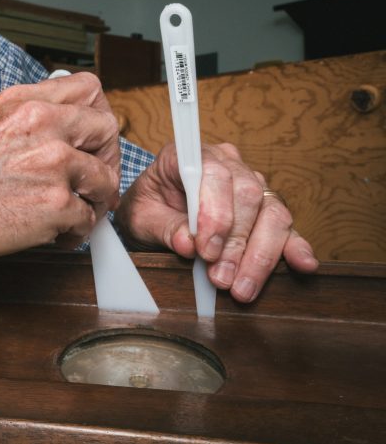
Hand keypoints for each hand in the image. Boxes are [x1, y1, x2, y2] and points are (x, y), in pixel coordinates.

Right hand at [0, 72, 121, 260]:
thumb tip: (60, 128)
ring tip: (70, 214)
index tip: (92, 139)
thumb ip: (26, 121)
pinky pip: (88, 220)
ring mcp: (52, 164)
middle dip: (107, 160)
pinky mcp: (54, 204)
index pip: (90, 89)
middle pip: (108, 130)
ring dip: (93, 202)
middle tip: (92, 182)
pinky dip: (75, 233)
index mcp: (24, 102)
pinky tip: (53, 233)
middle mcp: (42, 125)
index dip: (97, 117)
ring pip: (105, 180)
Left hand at [116, 142, 318, 301]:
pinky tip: (302, 264)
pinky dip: (295, 245)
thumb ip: (163, 228)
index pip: (214, 174)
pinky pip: (286, 225)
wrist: (151, 214)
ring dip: (260, 254)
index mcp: (189, 155)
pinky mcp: (265, 208)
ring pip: (271, 212)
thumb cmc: (146, 210)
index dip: (215, 214)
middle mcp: (226, 163)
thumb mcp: (140, 219)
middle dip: (236, 242)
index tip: (206, 250)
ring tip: (242, 288)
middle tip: (222, 278)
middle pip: (248, 195)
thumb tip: (188, 245)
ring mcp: (250, 183)